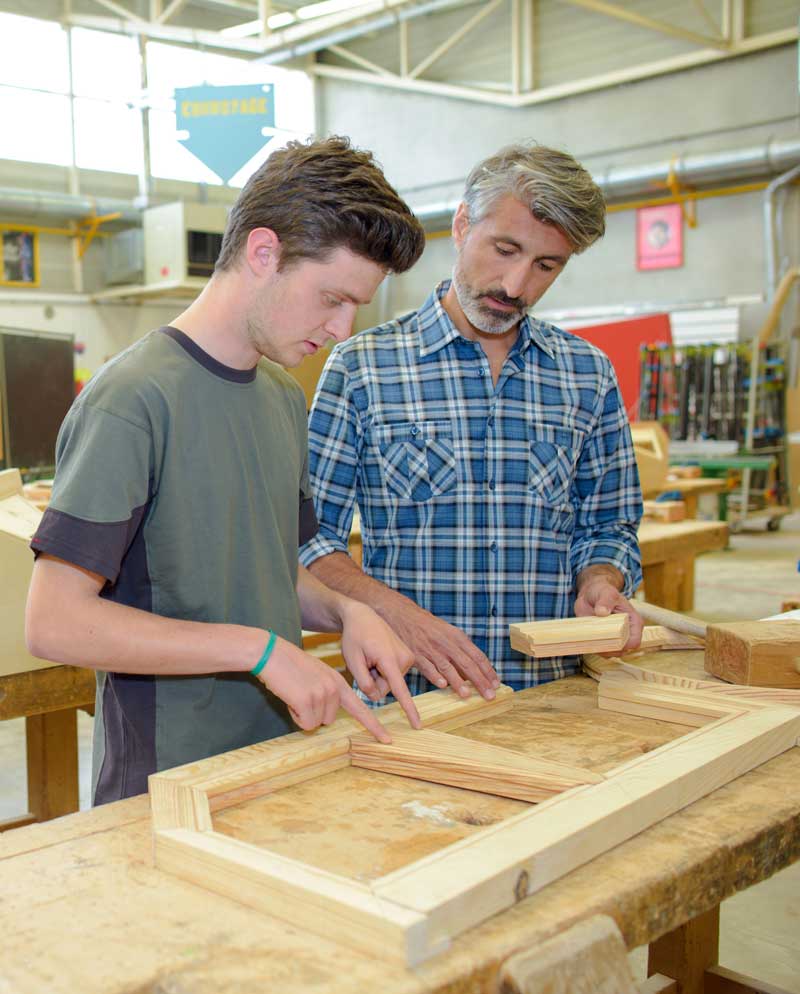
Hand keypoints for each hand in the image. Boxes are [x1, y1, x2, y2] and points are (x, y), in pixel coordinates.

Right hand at [258, 635, 391, 742]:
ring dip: (302, 714)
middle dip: (313, 713)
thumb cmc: (290, 666)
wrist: (271, 654)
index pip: (360, 708)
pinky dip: (295, 715)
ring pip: (315, 724)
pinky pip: (304, 724)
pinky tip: (290, 697)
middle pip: (328, 720)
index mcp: (339, 682)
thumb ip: (328, 692)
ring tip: (294, 692)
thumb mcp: (317, 675)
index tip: (387, 740)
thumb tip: (326, 717)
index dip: (374, 726)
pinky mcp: (307, 700)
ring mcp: (322, 694)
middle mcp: (334, 688)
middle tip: (300, 693)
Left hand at [339, 600, 420, 728]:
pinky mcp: (408, 658)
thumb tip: (376, 697)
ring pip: (390, 683)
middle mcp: (404, 658)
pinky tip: (376, 656)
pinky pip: (393, 675)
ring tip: (370, 656)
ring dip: (377, 675)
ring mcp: (408, 657)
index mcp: (390, 659)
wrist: (363, 616)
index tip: (418, 725)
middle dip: (373, 681)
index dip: (409, 710)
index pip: (401, 690)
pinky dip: (382, 670)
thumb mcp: (352, 660)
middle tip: (364, 661)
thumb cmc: (355, 637)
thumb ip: (364, 682)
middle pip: (387, 688)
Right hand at [381, 599, 499, 700]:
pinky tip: (442, 685)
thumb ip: (461, 651)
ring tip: (467, 694)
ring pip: (447, 667)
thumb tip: (475, 672)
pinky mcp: (416, 655)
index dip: (488, 671)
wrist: (404, 615)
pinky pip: (427, 667)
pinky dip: (435, 676)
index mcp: (457, 637)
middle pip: (466, 664)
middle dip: (479, 681)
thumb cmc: (429, 627)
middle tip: (489, 695)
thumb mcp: (449, 632)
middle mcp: (446, 643)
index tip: (496, 684)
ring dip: (458, 682)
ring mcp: (431, 649)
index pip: (477, 656)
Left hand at [574, 573, 642, 650]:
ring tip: (588, 636)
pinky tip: (585, 639)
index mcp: (633, 622)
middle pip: (621, 651)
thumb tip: (602, 612)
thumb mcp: (606, 592)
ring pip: (609, 653)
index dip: (624, 645)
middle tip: (594, 637)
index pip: (634, 641)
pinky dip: (592, 648)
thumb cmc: (603, 591)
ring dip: (598, 649)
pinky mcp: (602, 640)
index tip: (609, 638)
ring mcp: (614, 638)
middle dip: (608, 649)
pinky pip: (599, 650)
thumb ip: (605, 601)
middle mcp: (626, 633)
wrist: (591, 593)